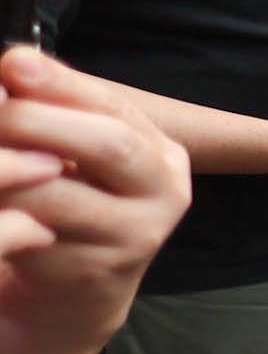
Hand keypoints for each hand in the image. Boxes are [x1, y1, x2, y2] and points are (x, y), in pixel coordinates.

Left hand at [0, 46, 190, 349]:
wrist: (73, 291)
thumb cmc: (68, 202)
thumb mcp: (69, 150)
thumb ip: (48, 109)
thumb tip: (10, 69)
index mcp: (161, 155)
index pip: (114, 108)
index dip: (62, 83)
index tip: (13, 62)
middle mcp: (165, 194)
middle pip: (109, 145)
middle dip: (35, 120)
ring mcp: (135, 238)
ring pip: (57, 195)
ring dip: (2, 172)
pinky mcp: (94, 273)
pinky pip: (31, 237)